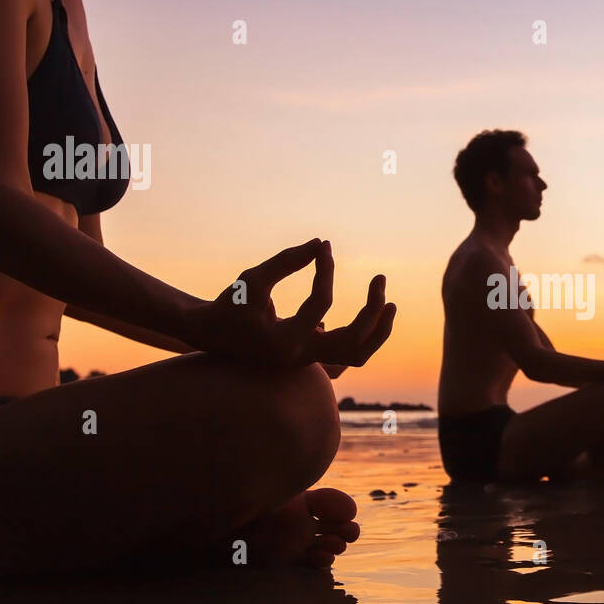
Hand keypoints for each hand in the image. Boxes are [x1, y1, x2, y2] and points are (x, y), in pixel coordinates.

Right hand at [183, 239, 394, 368]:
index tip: (324, 248)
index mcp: (284, 342)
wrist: (213, 335)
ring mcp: (308, 361)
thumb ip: (287, 261)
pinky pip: (349, 353)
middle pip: (353, 342)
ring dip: (378, 331)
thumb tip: (322, 243)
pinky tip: (369, 312)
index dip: (325, 271)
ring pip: (357, 355)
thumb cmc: (230, 304)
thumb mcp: (253, 279)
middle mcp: (301, 357)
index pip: (320, 304)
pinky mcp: (311, 357)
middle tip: (380, 278)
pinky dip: (363, 335)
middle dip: (372, 310)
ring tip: (390, 303)